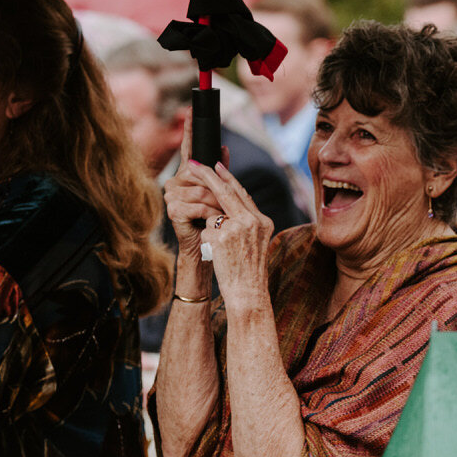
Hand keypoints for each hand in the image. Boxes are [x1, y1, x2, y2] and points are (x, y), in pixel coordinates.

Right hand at [163, 112, 231, 260]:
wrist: (204, 249)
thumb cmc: (213, 221)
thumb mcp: (219, 195)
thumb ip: (220, 171)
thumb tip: (224, 147)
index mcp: (186, 176)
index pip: (188, 149)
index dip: (190, 131)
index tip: (192, 111)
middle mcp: (174, 183)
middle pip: (202, 174)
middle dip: (218, 189)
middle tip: (226, 204)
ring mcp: (171, 196)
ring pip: (203, 191)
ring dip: (218, 204)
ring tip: (222, 216)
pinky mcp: (173, 209)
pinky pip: (199, 205)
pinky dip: (212, 214)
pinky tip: (213, 221)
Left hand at [186, 160, 274, 309]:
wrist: (248, 292)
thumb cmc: (249, 271)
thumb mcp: (254, 242)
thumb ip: (245, 222)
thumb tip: (229, 204)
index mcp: (262, 221)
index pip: (242, 193)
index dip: (228, 178)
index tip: (216, 166)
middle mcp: (252, 221)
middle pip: (227, 191)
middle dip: (208, 175)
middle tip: (193, 164)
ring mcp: (237, 228)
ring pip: (213, 213)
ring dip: (208, 221)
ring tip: (216, 236)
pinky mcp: (222, 238)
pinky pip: (206, 231)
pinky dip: (207, 241)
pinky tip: (217, 254)